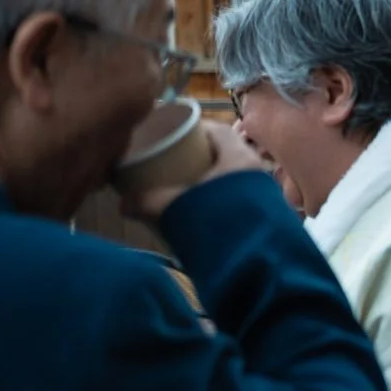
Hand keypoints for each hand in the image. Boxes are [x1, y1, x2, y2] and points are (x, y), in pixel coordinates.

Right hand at [121, 121, 267, 221]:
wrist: (258, 260)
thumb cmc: (219, 222)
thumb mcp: (179, 207)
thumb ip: (149, 202)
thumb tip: (123, 205)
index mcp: (239, 156)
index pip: (219, 130)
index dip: (196, 130)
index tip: (176, 135)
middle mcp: (256, 170)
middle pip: (227, 154)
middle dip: (203, 158)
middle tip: (179, 163)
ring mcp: (266, 193)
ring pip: (235, 178)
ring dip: (214, 181)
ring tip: (190, 188)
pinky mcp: (267, 215)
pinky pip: (242, 198)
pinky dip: (224, 200)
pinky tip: (207, 211)